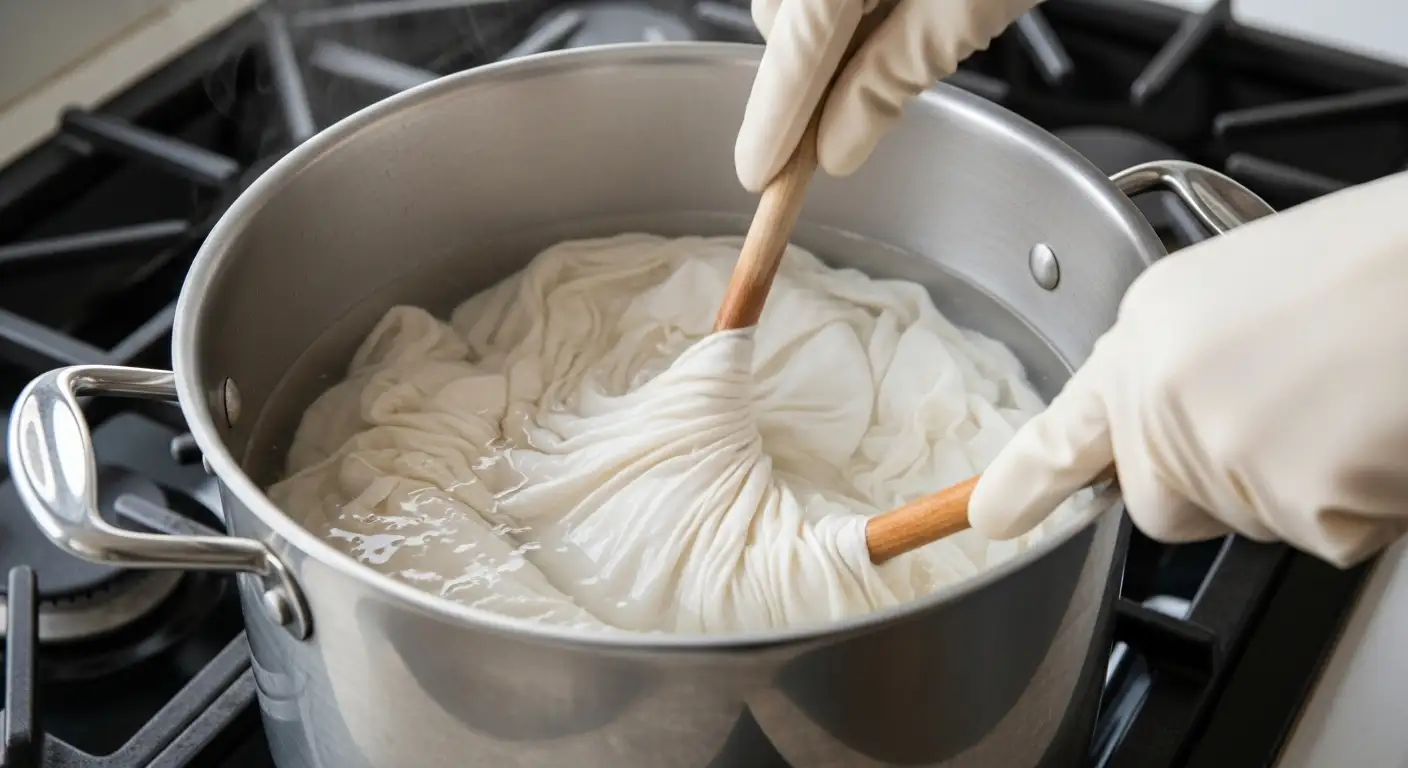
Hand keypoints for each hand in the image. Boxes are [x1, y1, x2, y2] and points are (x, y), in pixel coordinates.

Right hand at [735, 0, 1041, 191]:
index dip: (773, 124)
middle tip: (862, 99)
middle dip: (810, 67)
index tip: (759, 174)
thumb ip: (890, 79)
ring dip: (834, 24)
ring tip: (906, 26)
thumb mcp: (970, 8)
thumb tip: (838, 144)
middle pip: (781, 18)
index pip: (793, 56)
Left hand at [968, 171, 1407, 567]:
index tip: (987, 517)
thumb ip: (1186, 363)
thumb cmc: (1377, 268)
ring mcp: (1224, 448)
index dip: (1024, 482)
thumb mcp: (1248, 290)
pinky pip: (1322, 537)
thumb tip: (1165, 426)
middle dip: (1213, 490)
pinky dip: (1361, 506)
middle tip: (1293, 418)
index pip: (1065, 428)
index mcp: (1153, 328)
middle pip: (1159, 505)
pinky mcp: (1295, 498)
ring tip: (1353, 401)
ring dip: (1301, 486)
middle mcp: (1168, 390)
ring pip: (1247, 522)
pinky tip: (1378, 434)